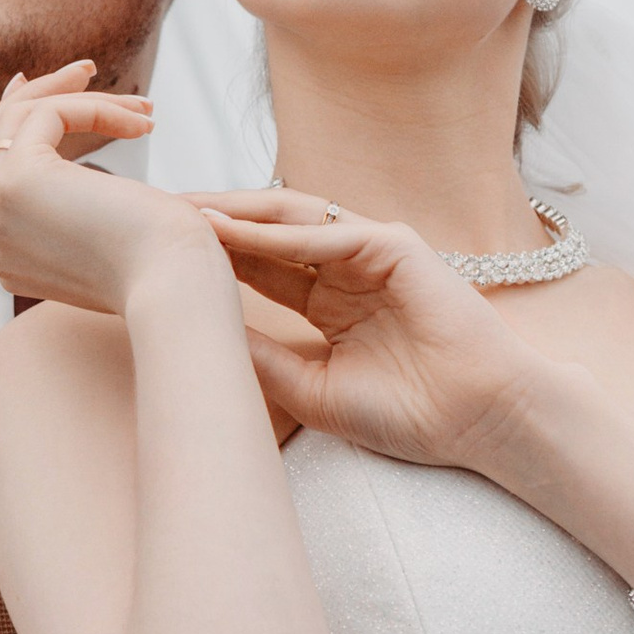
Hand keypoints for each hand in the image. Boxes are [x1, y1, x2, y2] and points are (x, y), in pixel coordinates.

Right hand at [0, 64, 212, 313]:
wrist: (175, 289)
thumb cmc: (161, 271)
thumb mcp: (106, 240)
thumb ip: (74, 213)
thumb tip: (75, 175)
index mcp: (2, 259)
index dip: (10, 130)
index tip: (49, 96)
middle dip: (28, 100)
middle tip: (79, 73)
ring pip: (13, 121)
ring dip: (80, 99)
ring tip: (140, 104)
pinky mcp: (16, 180)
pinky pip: (47, 114)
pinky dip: (96, 108)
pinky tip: (142, 123)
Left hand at [188, 191, 544, 471]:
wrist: (478, 422)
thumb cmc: (409, 413)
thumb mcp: (312, 388)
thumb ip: (261, 356)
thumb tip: (196, 333)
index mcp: (328, 302)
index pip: (258, 265)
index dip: (210, 256)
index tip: (156, 253)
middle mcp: (346, 269)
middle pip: (267, 232)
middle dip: (214, 221)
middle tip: (156, 215)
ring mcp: (373, 252)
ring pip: (293, 218)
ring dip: (239, 213)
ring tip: (186, 211)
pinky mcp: (398, 246)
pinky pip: (331, 233)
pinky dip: (284, 233)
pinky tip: (239, 233)